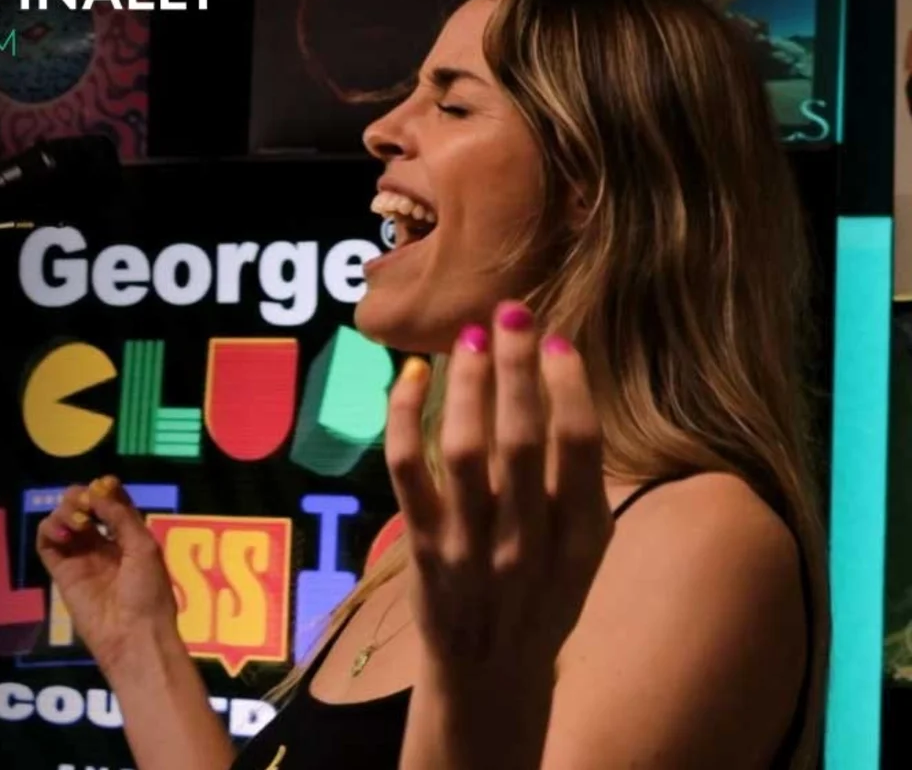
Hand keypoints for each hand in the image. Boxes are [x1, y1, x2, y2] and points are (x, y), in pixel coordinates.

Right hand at [36, 475, 177, 674]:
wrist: (134, 636)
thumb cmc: (148, 592)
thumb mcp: (144, 547)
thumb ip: (121, 515)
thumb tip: (98, 489)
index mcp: (129, 537)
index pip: (111, 502)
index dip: (105, 489)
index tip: (103, 485)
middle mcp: (103, 544)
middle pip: (83, 506)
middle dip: (81, 496)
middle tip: (86, 503)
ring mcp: (80, 557)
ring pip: (62, 520)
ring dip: (65, 510)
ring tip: (78, 522)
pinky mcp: (61, 572)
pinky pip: (46, 543)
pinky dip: (49, 529)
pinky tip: (64, 532)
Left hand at [385, 300, 611, 682]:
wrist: (490, 676)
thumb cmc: (542, 599)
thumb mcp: (584, 552)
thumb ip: (579, 484)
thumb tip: (566, 388)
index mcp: (579, 538)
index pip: (579, 448)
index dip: (569, 387)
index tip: (558, 341)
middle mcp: (526, 542)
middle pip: (519, 437)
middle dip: (516, 366)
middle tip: (511, 311)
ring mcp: (469, 546)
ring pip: (462, 448)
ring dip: (466, 384)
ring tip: (470, 337)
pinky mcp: (421, 547)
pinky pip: (407, 471)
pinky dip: (404, 418)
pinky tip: (409, 377)